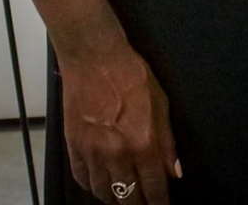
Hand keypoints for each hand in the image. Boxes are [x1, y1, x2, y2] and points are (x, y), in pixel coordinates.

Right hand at [57, 30, 180, 203]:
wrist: (94, 58)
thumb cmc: (131, 75)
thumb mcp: (161, 104)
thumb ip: (167, 142)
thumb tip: (173, 172)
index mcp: (143, 144)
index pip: (154, 188)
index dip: (159, 203)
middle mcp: (117, 154)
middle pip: (128, 196)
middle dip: (138, 204)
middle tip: (143, 204)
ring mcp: (92, 152)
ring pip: (103, 192)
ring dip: (115, 198)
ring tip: (123, 197)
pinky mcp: (73, 146)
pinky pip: (82, 178)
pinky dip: (91, 185)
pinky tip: (100, 184)